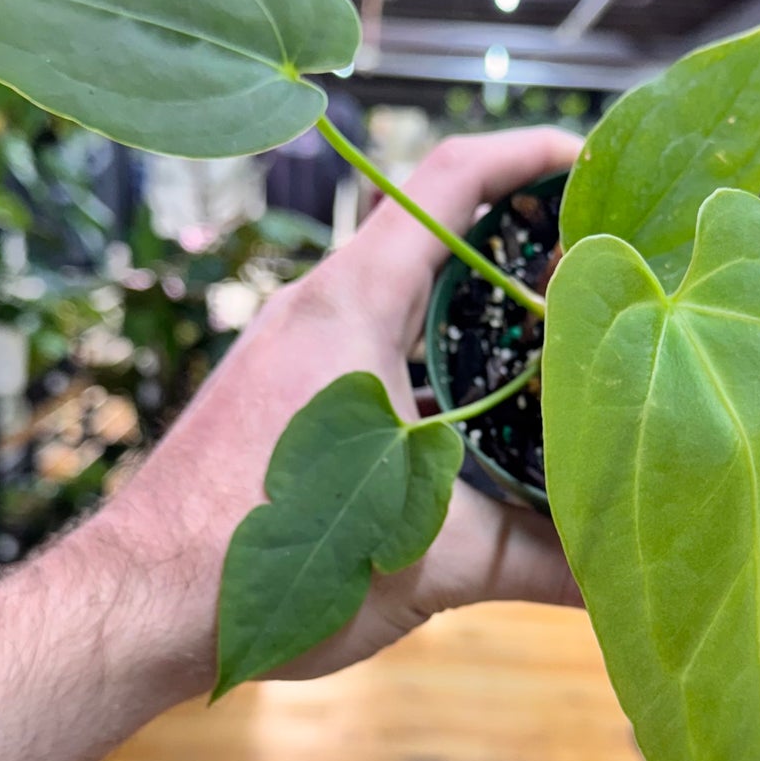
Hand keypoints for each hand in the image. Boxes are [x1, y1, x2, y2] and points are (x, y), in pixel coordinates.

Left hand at [86, 127, 584, 699]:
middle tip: (599, 273)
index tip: (592, 162)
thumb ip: (537, 561)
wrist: (137, 604)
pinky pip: (372, 351)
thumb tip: (622, 577)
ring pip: (403, 301)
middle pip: (435, 238)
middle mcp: (317, 308)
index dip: (528, 156)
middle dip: (521, 245)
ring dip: (475, 313)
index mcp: (351, 305)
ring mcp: (293, 351)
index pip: (449, 182)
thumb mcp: (430, 560)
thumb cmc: (268, 559)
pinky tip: (474, 421)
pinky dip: (431, 365)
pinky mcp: (281, 398)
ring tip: (554, 345)